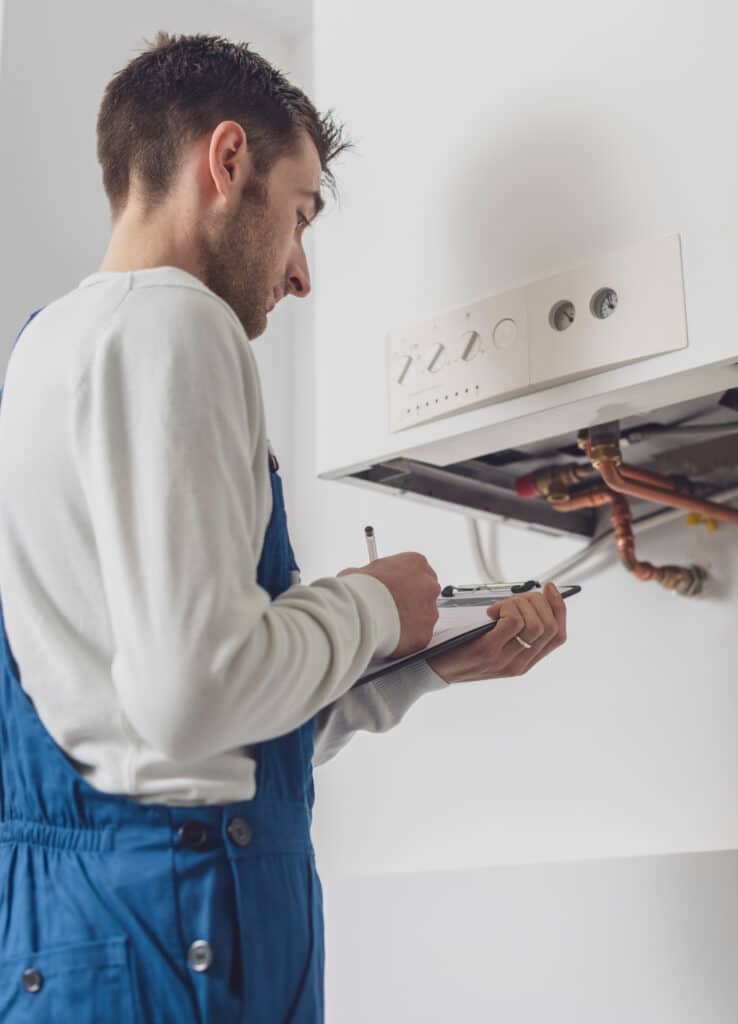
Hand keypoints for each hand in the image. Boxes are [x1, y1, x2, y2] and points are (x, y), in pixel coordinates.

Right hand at [338, 552, 440, 657]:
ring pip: (424, 617)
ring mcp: (430, 610)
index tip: (396, 589)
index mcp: (415, 563)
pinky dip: (407, 639)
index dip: (405, 582)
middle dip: (412, 601)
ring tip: (388, 624)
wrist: (362, 613)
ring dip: (410, 621)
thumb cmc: (360, 590)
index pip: (419, 571)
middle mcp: (428, 585)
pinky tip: (391, 637)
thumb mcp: (359, 572)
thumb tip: (361, 580)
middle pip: (425, 593)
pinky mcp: (425, 633)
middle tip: (392, 608)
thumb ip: (370, 575)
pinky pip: (418, 637)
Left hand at [427, 582, 566, 683]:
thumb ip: (511, 630)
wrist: (430, 669)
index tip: (549, 588)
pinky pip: (513, 622)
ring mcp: (505, 660)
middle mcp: (519, 664)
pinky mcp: (488, 651)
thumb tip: (527, 599)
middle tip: (514, 599)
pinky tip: (490, 612)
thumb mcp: (493, 645)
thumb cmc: (459, 650)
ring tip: (499, 606)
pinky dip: (506, 608)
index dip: (559, 608)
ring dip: (519, 604)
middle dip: (537, 601)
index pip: (558, 636)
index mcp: (525, 662)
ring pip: (535, 623)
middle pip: (549, 626)